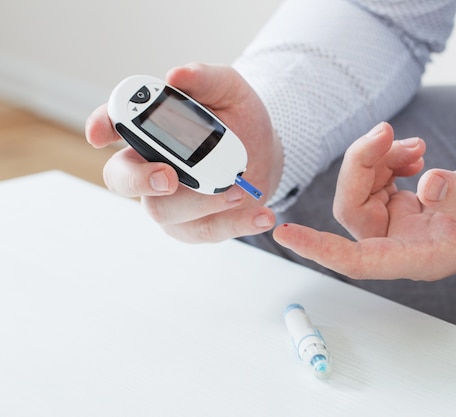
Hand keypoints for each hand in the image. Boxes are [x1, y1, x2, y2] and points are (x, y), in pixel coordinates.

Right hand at [85, 63, 282, 241]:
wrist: (265, 153)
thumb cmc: (238, 119)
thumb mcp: (228, 90)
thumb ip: (204, 79)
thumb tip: (177, 75)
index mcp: (148, 129)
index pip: (113, 123)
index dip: (101, 126)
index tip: (100, 133)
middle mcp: (148, 166)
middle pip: (120, 178)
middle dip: (139, 179)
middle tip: (169, 176)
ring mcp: (167, 200)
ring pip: (164, 210)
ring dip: (201, 202)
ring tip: (237, 190)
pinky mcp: (193, 226)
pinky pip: (206, 230)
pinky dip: (236, 224)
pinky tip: (261, 215)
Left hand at [273, 122, 455, 280]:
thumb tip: (428, 184)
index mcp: (420, 257)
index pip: (358, 262)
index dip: (322, 250)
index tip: (286, 235)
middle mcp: (401, 244)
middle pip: (354, 210)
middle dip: (362, 165)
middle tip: (388, 132)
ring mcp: (399, 224)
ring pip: (361, 190)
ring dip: (377, 157)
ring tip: (413, 144)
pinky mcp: (401, 204)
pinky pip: (375, 178)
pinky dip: (387, 157)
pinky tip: (413, 150)